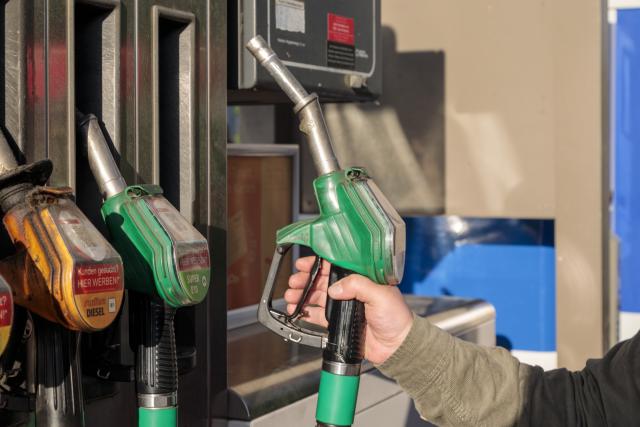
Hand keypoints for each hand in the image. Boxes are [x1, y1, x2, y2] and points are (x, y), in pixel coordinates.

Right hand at [285, 256, 413, 364]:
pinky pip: (319, 316)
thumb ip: (357, 286)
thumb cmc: (396, 318)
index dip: (318, 265)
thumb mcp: (380, 294)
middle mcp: (351, 290)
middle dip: (305, 281)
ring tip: (291, 298)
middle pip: (322, 282)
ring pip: (317, 297)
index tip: (303, 265)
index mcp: (361, 278)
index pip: (336, 267)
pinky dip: (307, 313)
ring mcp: (344, 306)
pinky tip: (298, 311)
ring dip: (302, 296)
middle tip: (294, 283)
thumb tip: (334, 288)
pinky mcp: (340, 322)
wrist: (397, 346)